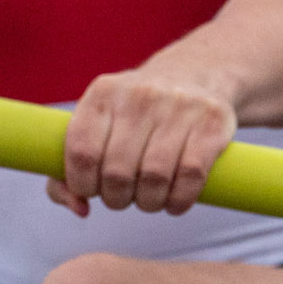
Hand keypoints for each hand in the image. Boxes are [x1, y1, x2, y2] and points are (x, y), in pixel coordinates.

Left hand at [49, 65, 240, 217]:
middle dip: (117, 199)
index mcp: (102, 93)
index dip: (83, 184)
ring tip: (149, 200)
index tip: (92, 190)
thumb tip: (78, 207)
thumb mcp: (100, 122)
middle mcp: (139, 95)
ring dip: (149, 203)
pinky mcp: (211, 121)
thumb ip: (71, 167)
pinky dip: (179, 201)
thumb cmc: (135, 114)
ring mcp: (178, 106)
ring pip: (154, 178)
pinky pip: (191, 176)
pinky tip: (174, 202)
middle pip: (117, 172)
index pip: (81, 152)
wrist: (195, 75)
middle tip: (123, 198)